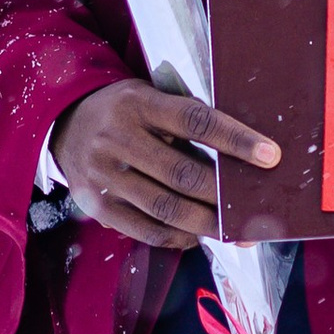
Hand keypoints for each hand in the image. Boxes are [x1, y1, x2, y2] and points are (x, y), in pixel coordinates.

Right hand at [49, 80, 280, 247]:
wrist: (64, 121)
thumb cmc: (124, 111)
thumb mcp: (149, 97)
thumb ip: (186, 120)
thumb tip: (241, 156)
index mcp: (137, 103)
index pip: (195, 121)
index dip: (235, 140)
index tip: (270, 155)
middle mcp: (117, 138)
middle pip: (183, 173)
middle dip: (224, 194)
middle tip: (253, 207)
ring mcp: (104, 175)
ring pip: (166, 208)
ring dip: (207, 223)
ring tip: (233, 229)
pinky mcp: (96, 204)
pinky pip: (146, 230)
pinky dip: (179, 236)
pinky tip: (198, 233)